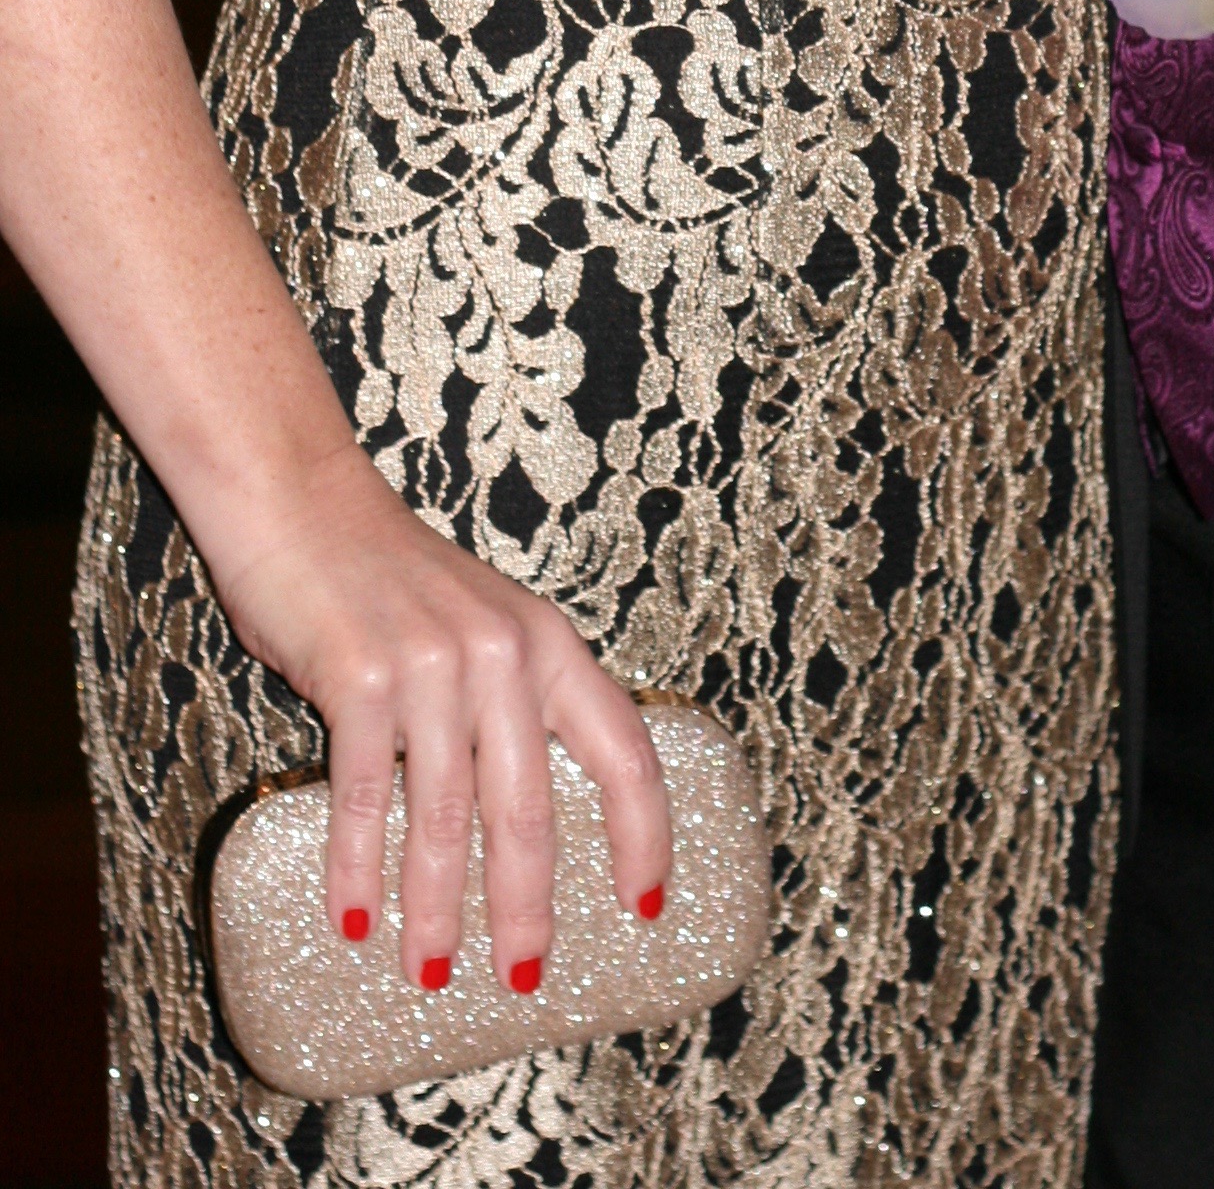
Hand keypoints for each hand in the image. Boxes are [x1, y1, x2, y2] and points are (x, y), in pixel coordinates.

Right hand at [214, 446, 671, 998]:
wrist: (302, 502)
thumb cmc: (388, 577)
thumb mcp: (481, 624)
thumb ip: (510, 702)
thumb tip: (521, 826)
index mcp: (547, 644)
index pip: (624, 752)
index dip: (643, 835)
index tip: (645, 907)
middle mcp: (503, 655)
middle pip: (532, 808)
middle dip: (528, 906)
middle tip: (522, 977)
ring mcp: (434, 666)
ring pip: (449, 816)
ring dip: (439, 908)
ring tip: (432, 971)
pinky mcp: (361, 678)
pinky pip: (368, 795)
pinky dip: (360, 866)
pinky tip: (356, 918)